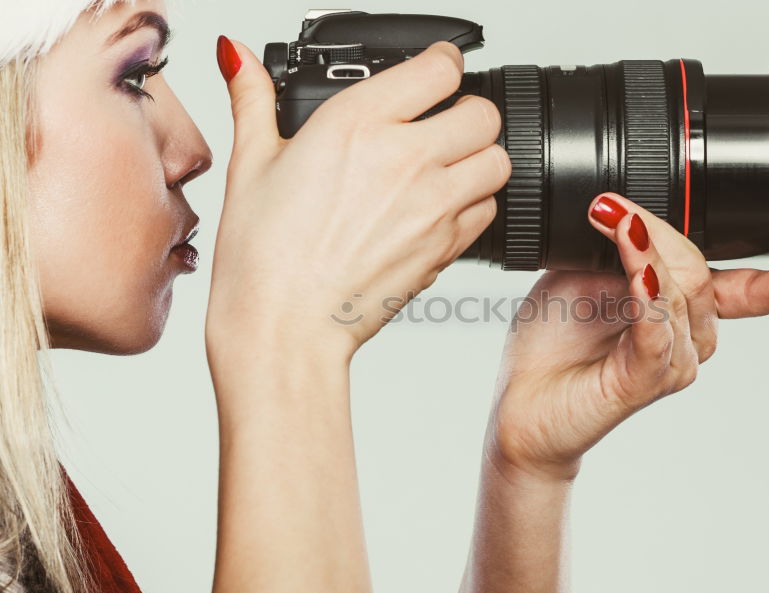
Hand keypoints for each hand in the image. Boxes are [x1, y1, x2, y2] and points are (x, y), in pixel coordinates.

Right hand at [206, 39, 510, 359]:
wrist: (284, 326)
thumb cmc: (264, 255)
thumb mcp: (250, 163)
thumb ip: (254, 98)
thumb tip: (239, 57)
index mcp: (357, 123)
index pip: (440, 68)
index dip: (442, 64)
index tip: (435, 72)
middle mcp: (405, 159)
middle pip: (483, 114)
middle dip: (467, 112)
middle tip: (444, 123)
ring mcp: (432, 205)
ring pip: (496, 162)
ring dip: (478, 159)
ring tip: (448, 167)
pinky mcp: (446, 246)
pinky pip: (488, 211)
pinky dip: (474, 204)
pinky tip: (439, 209)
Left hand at [486, 193, 768, 482]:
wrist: (522, 402)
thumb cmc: (553, 342)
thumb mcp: (582, 274)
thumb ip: (616, 247)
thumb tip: (633, 208)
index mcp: (680, 309)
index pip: (740, 290)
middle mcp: (685, 337)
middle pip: (700, 273)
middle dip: (660, 232)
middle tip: (611, 210)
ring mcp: (669, 361)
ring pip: (681, 296)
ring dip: (648, 254)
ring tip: (614, 224)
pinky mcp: (642, 380)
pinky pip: (657, 331)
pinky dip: (649, 297)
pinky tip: (639, 275)